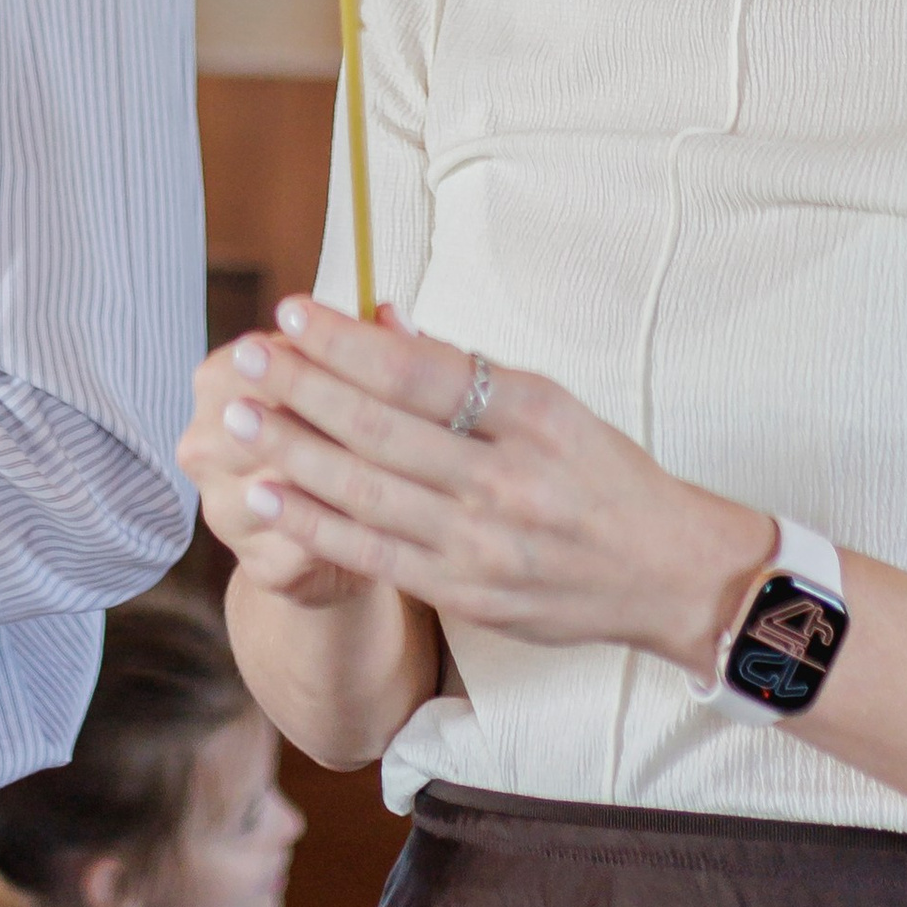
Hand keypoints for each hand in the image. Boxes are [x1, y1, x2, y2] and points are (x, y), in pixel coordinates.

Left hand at [218, 298, 774, 668]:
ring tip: (237, 415)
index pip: (420, 370)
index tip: (292, 311)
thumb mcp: (551, 403)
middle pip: (382, 426)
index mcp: (533, 413)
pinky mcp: (467, 594)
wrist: (669, 573)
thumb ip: (462, 370)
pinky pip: (374, 554)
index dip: (346, 340)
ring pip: (366, 491)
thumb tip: (379, 320)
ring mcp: (484, 543)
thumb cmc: (603, 474)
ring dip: (291, 450)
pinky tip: (267, 495)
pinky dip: (313, 523)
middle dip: (302, 386)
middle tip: (245, 355)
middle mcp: (507, 477)